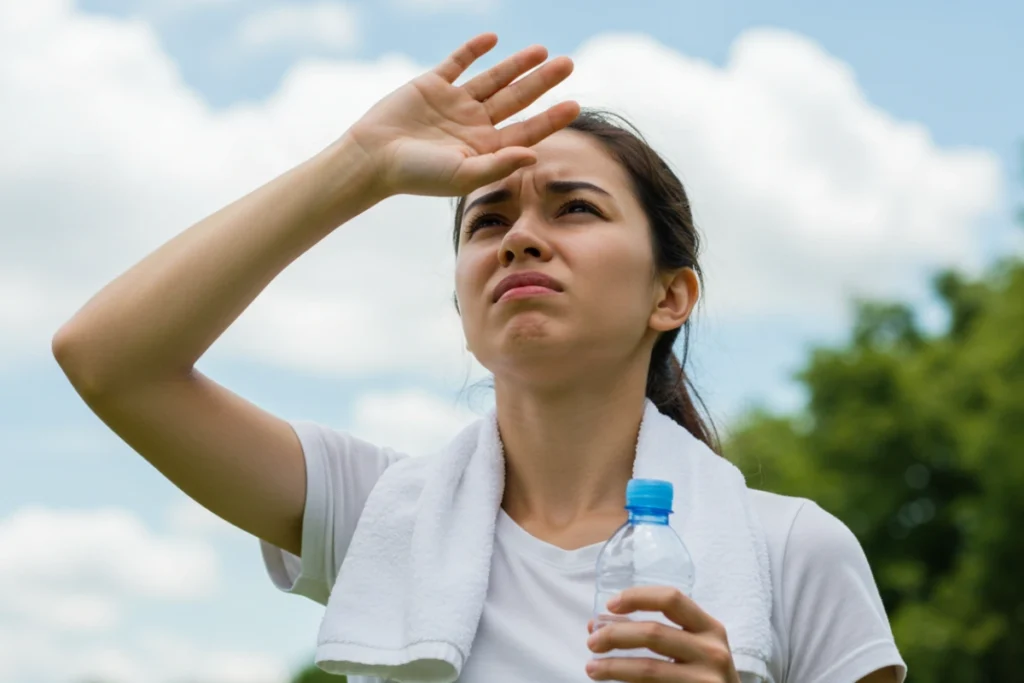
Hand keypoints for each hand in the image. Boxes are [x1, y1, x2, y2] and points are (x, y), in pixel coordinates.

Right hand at [346, 33, 579, 197]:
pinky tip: (493, 39)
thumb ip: (499, 165)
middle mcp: (473, 124)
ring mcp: (453, 103)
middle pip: (516, 99)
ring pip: (493, 79)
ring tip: (542, 50)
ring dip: (516, 65)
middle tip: (568, 64)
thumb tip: (535, 155)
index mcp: (484, 148)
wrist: (373, 158)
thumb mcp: (463, 175)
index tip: (575, 104)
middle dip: (542, 82)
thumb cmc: (417, 175)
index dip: (551, 118)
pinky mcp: (431, 85)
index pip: (526, 130)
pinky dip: (474, 50)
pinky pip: (457, 63)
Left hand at [586, 586, 740, 682]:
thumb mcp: (693, 647)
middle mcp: (712, 651)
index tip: (609, 605)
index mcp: (710, 628)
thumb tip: (597, 625)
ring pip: (648, 669)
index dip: (637, 597)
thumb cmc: (704, 674)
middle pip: (653, 633)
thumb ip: (654, 632)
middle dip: (615, 635)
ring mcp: (706, 681)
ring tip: (592, 667)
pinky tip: (610, 682)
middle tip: (592, 642)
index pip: (671, 599)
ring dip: (613, 666)